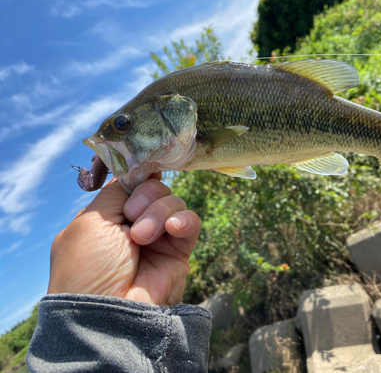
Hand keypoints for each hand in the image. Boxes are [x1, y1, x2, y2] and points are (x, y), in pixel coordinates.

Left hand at [48, 174, 200, 305]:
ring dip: (159, 213)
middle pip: (155, 189)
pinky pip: (191, 222)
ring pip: (173, 202)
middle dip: (145, 198)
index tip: (142, 171)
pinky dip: (184, 219)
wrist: (108, 311)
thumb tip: (139, 172)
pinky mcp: (179, 251)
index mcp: (109, 216)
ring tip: (143, 237)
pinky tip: (173, 230)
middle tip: (131, 219)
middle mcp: (134, 224)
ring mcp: (158, 238)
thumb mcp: (91, 219)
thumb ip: (117, 191)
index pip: (132, 184)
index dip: (139, 176)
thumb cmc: (89, 265)